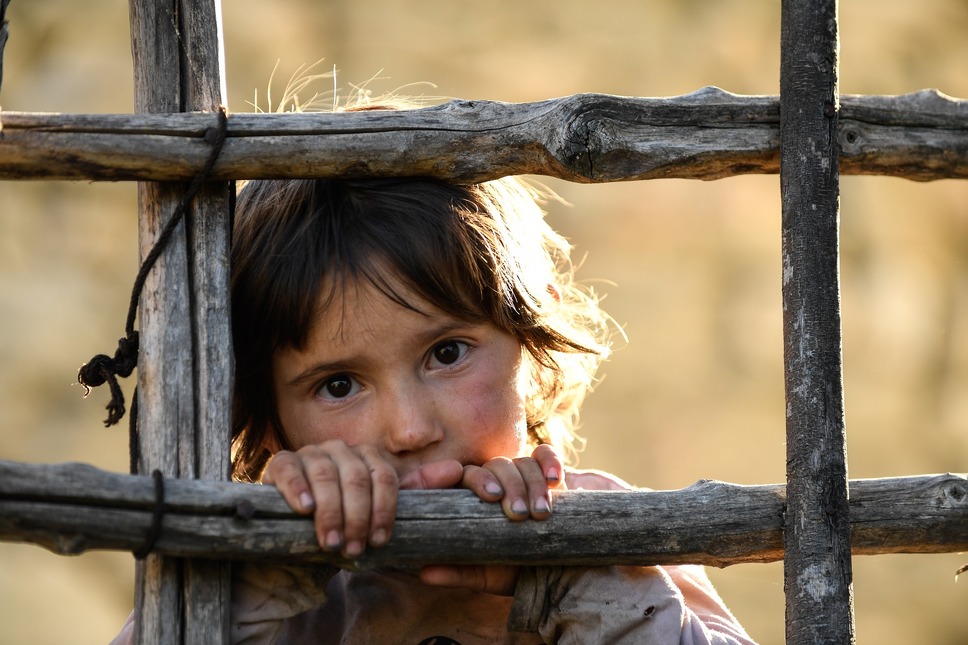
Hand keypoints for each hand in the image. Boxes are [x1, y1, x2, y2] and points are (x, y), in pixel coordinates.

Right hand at [263, 440, 462, 557]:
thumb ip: (416, 490)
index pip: (384, 476)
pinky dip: (298, 489)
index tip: (381, 541)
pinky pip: (290, 469)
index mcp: (367, 458)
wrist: (297, 542)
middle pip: (356, 476)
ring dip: (331, 511)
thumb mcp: (380, 514)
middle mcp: (340, 449)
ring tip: (331, 543)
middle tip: (353, 548)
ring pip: (326, 473)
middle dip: (357, 516)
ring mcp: (309, 453)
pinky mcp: (280, 464)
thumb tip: (457, 470)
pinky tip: (305, 509)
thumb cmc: (346, 526)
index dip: (384, 510)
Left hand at [419, 444, 565, 595]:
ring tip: (540, 514)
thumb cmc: (509, 571)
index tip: (491, 496)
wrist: (549, 573)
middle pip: (497, 466)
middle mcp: (495, 482)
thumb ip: (456, 572)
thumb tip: (425, 572)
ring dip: (534, 485)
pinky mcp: (547, 476)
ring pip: (523, 463)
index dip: (478, 480)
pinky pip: (545, 456)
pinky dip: (550, 462)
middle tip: (519, 515)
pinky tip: (556, 479)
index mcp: (474, 500)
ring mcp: (521, 476)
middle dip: (510, 487)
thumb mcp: (483, 574)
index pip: (468, 476)